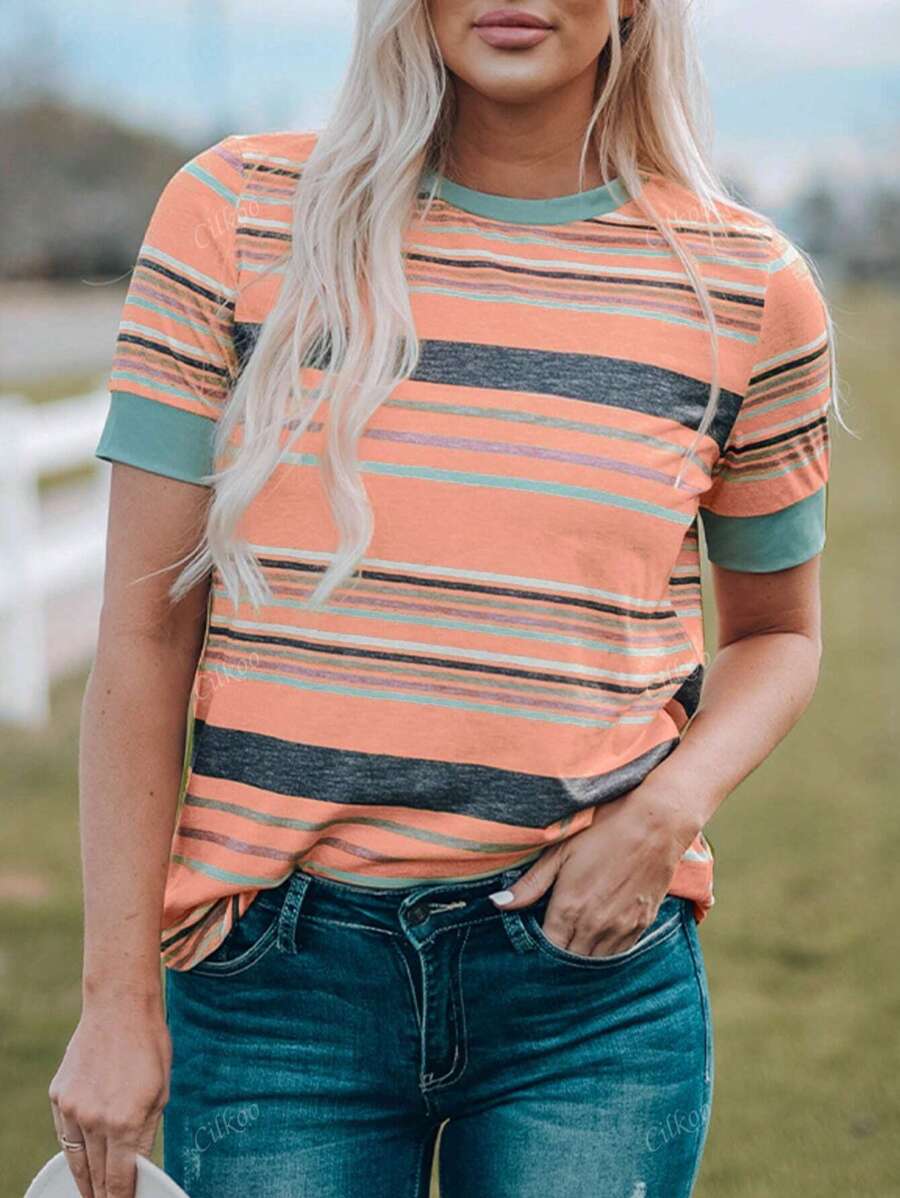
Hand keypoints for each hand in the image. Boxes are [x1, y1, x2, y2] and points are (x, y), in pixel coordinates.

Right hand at [48, 993, 171, 1197]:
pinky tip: (82, 1160)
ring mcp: (72, 1108)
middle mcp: (94, 1119)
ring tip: (92, 1194)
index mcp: (125, 1121)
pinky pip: (65, 1134)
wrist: (119, 1007)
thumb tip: (136, 1165)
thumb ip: (145, 1133)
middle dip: (102, 1195)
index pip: (118, 1179)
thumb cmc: (149, 1045)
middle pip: (95, 1174)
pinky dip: (74, 1148)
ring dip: (85, 1180)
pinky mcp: (58, 1096)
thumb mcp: (161, 1092)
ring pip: (76, 1159)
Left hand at [489, 778, 704, 957]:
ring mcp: (621, 928)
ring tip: (570, 949)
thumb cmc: (604, 829)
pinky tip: (596, 943)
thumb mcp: (561, 849)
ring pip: (595, 963)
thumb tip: (498, 903)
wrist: (657, 824)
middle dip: (557, 961)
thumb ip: (531, 883)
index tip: (530, 949)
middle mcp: (594, 926)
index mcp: (570, 908)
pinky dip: (605, 955)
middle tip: (548, 953)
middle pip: (570, 962)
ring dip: (581, 960)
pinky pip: (619, 954)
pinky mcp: (642, 925)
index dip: (537, 953)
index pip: (547, 949)